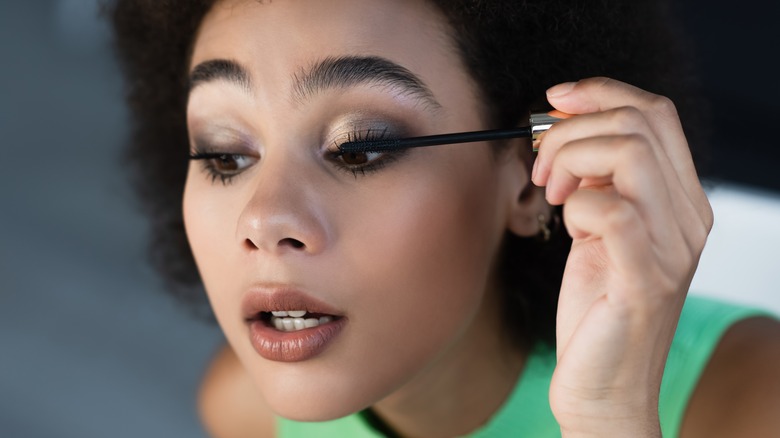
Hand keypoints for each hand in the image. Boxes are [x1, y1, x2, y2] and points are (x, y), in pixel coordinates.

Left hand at [531, 78, 713, 436]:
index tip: (555, 100)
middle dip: (573, 129)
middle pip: (640, 122)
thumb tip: (567, 130)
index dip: (601, 93)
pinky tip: (567, 225)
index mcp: (680, 201)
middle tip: (544, 166)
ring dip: (572, 160)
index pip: (656, 113)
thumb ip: (597, 183)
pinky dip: (576, 205)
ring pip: (630, 153)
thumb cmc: (594, 308)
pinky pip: (612, 210)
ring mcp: (672, 249)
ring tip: (552, 193)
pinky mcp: (644, 279)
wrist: (604, 387)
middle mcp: (688, 218)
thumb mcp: (597, 230)